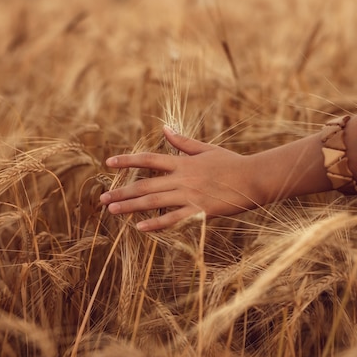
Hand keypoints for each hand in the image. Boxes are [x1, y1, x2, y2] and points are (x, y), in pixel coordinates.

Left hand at [99, 126, 261, 230]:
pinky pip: (173, 219)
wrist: (254, 179)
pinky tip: (139, 227)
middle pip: (145, 184)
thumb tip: (164, 129)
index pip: (148, 159)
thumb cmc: (232, 164)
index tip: (108, 163)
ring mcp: (190, 196)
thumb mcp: (206, 149)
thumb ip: (182, 142)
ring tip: (112, 211)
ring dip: (130, 206)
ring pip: (154, 202)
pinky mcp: (199, 211)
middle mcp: (182, 178)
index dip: (127, 160)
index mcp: (183, 163)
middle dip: (121, 192)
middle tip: (102, 199)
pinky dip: (156, 223)